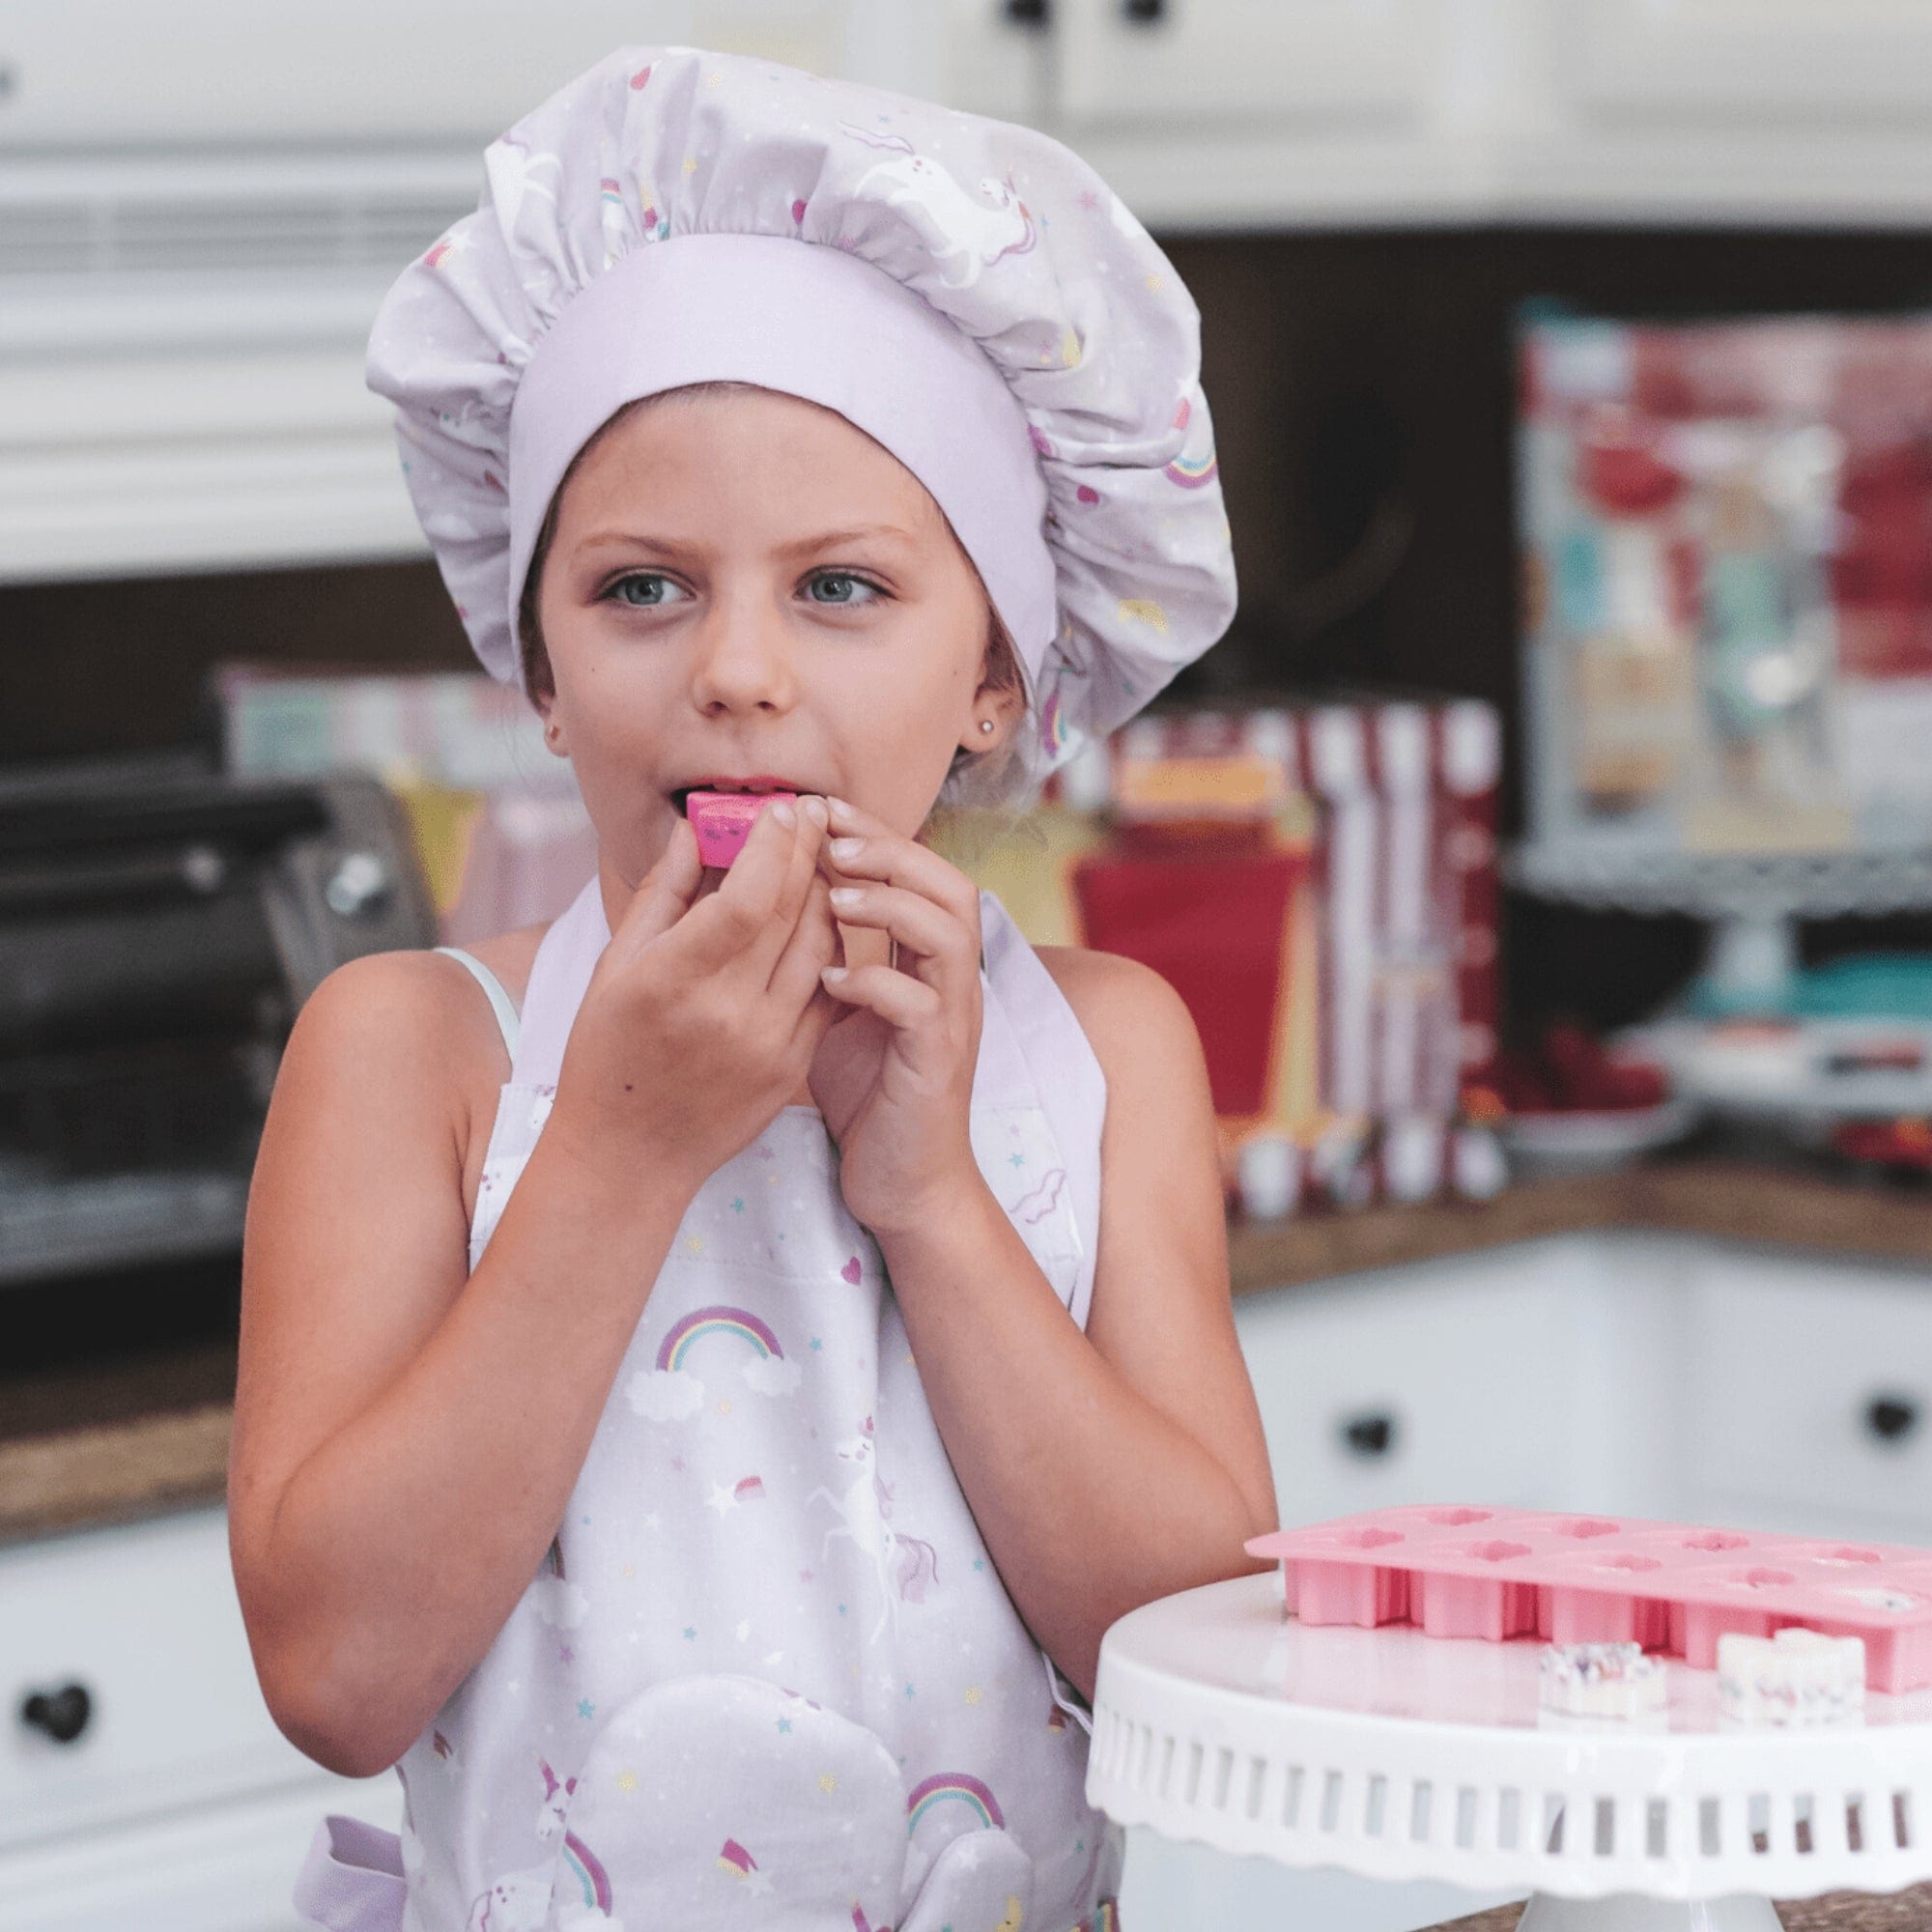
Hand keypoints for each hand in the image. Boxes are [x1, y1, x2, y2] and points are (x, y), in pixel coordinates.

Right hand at [550, 797, 842, 1194]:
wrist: (630, 1156)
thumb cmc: (607, 1054)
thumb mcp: (616, 968)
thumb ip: (662, 894)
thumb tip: (695, 826)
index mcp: (673, 981)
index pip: (745, 896)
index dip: (770, 845)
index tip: (777, 808)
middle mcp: (727, 1012)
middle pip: (788, 912)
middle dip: (804, 850)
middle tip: (809, 811)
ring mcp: (768, 1043)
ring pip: (819, 946)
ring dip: (826, 892)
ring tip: (821, 854)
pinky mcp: (793, 1066)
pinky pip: (829, 989)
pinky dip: (831, 945)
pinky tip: (825, 915)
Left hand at [808, 795, 984, 1235]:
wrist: (904, 1181)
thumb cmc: (868, 1094)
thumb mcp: (839, 1011)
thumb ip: (824, 956)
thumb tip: (771, 904)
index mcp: (929, 963)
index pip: (920, 875)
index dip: (877, 837)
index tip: (822, 809)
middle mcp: (952, 981)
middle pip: (949, 885)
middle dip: (889, 851)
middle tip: (830, 835)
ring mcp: (953, 1018)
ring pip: (947, 932)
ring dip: (888, 904)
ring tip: (831, 895)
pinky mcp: (939, 1060)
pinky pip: (919, 1004)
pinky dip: (874, 982)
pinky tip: (829, 979)